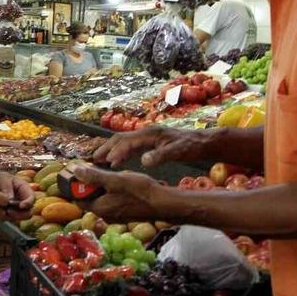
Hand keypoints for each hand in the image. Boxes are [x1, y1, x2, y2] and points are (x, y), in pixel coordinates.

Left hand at [0, 173, 35, 220]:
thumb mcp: (3, 180)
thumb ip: (7, 189)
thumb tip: (10, 199)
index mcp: (25, 189)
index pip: (32, 197)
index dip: (29, 202)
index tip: (21, 206)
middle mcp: (23, 200)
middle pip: (29, 211)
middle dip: (21, 214)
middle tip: (9, 212)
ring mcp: (17, 208)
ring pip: (21, 217)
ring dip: (14, 217)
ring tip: (4, 213)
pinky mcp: (10, 213)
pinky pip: (12, 219)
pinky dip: (7, 218)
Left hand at [67, 164, 159, 222]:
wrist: (164, 204)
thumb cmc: (140, 191)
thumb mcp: (115, 180)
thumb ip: (94, 176)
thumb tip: (74, 170)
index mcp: (99, 209)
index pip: (78, 199)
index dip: (76, 186)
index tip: (80, 172)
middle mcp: (105, 216)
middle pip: (91, 199)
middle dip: (92, 185)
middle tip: (99, 170)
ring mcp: (116, 216)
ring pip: (103, 199)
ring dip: (104, 187)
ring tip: (113, 175)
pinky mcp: (126, 214)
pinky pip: (114, 202)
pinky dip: (114, 192)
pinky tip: (124, 183)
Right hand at [93, 126, 215, 167]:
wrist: (202, 141)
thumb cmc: (191, 147)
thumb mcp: (178, 151)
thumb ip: (160, 156)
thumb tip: (143, 161)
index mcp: (150, 134)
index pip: (127, 142)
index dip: (116, 152)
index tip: (106, 163)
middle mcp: (146, 132)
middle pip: (120, 138)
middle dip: (106, 148)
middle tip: (93, 159)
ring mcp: (147, 137)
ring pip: (123, 142)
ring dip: (111, 150)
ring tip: (99, 160)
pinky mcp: (150, 142)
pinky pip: (130, 146)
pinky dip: (120, 153)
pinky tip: (117, 162)